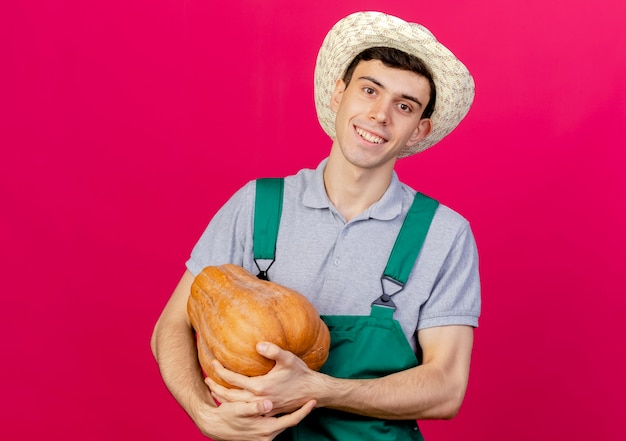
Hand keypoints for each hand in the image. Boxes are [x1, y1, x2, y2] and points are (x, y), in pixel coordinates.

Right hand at [191, 396, 315, 440]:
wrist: (214, 426)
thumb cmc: (227, 417)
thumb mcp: (239, 410)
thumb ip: (254, 408)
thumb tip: (268, 405)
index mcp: (266, 429)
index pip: (292, 420)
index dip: (303, 411)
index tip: (313, 401)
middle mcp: (268, 434)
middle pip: (290, 422)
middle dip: (300, 411)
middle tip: (311, 398)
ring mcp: (265, 435)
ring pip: (283, 422)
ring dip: (291, 412)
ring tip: (300, 400)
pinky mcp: (261, 432)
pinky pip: (276, 422)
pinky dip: (281, 414)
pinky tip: (281, 403)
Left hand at [206, 342, 322, 415]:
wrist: (312, 392)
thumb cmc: (300, 373)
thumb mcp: (288, 359)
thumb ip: (273, 350)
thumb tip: (259, 344)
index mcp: (260, 386)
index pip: (233, 379)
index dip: (221, 370)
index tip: (213, 362)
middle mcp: (258, 399)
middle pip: (229, 396)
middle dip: (216, 387)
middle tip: (206, 379)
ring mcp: (261, 406)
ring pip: (236, 405)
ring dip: (223, 397)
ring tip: (213, 390)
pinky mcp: (266, 410)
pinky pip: (245, 409)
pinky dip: (234, 405)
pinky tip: (231, 400)